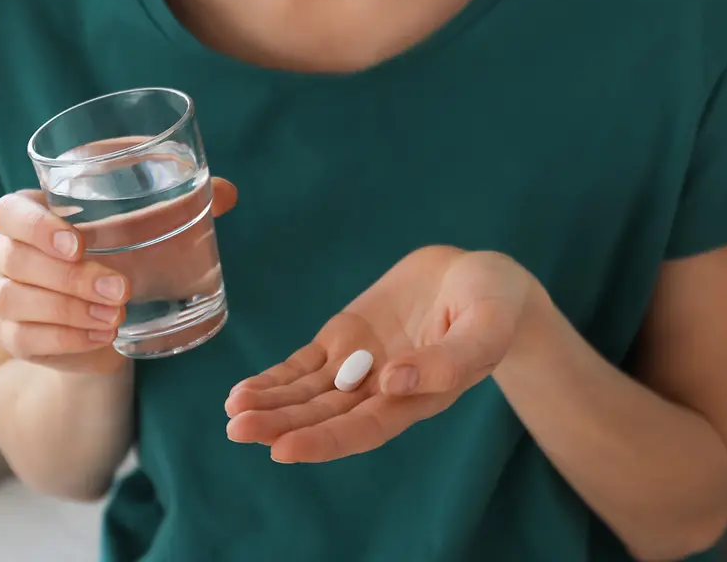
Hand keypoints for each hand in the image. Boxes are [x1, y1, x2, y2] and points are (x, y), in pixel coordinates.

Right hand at [0, 179, 238, 374]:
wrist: (105, 313)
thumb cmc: (123, 250)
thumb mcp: (151, 223)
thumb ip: (187, 201)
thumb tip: (229, 193)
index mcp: (32, 212)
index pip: (9, 212)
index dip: (34, 226)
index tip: (77, 243)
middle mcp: (7, 252)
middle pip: (13, 259)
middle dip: (67, 277)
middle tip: (120, 289)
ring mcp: (6, 295)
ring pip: (14, 299)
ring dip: (67, 309)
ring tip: (115, 315)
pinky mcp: (17, 335)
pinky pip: (26, 338)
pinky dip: (64, 338)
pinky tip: (101, 335)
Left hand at [225, 245, 536, 462]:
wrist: (479, 276)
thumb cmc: (494, 306)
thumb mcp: (485, 328)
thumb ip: (448, 360)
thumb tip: (392, 381)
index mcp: (417, 398)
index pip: (364, 428)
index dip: (324, 441)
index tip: (283, 450)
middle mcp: (382, 391)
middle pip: (325, 417)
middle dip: (281, 424)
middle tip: (238, 428)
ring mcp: (360, 365)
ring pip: (307, 395)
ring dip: (270, 404)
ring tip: (233, 411)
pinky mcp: (345, 339)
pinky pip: (303, 366)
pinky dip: (274, 379)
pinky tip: (243, 392)